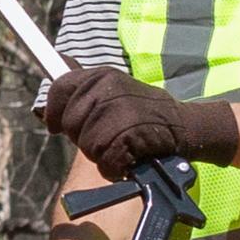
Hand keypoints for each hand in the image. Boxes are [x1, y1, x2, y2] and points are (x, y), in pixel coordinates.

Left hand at [34, 67, 239, 173]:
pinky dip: (115, 168)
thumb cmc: (144, 113)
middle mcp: (106, 87)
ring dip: (102, 154)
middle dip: (84, 137)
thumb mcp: (114, 89)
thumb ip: (84, 87)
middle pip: (69, 124)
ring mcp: (118, 109)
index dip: (53, 112)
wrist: (185, 126)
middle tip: (109, 135)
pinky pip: (104, 161)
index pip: (59, 88)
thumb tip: (55, 71)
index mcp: (100, 75)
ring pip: (86, 145)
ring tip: (122, 144)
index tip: (54, 125)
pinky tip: (128, 158)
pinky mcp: (128, 133)